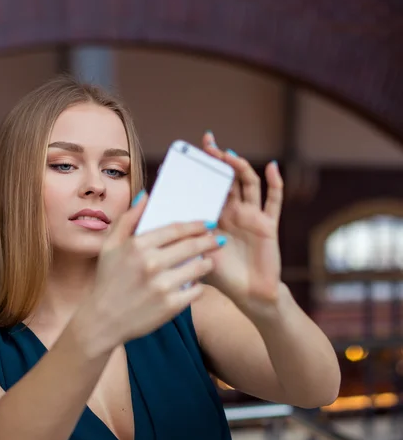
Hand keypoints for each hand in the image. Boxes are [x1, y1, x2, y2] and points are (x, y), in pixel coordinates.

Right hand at [79, 193, 223, 348]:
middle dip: (208, 240)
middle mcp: (151, 263)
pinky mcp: (170, 306)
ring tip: (208, 261)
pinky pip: (197, 290)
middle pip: (192, 246)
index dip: (195, 225)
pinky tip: (195, 283)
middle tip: (216, 239)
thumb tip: (145, 195)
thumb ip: (128, 219)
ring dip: (207, 262)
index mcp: (137, 245)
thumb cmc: (107, 280)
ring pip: (199, 267)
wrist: (102, 320)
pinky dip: (199, 285)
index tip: (207, 224)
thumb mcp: (109, 246)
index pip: (176, 229)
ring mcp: (162, 286)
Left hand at [201, 132, 283, 309]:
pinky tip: (271, 167)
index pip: (205, 187)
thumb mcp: (197, 254)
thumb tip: (165, 219)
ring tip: (228, 154)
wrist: (248, 296)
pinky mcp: (268, 224)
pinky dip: (274, 183)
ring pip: (247, 184)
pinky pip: (273, 201)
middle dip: (217, 160)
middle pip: (226, 179)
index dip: (199, 172)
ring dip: (239, 167)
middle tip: (207, 143)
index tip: (186, 155)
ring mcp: (251, 217)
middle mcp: (232, 213)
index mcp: (214, 218)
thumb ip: (184, 237)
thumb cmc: (221, 277)